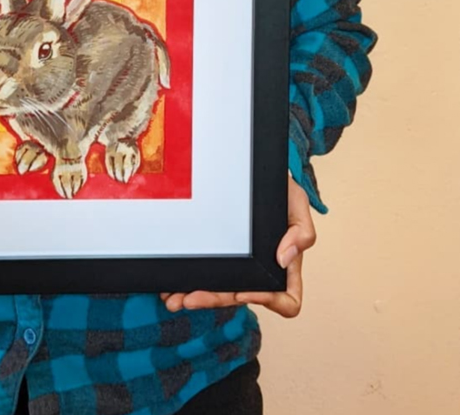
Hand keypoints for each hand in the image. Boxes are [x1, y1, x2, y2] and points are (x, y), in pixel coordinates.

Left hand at [160, 176, 315, 317]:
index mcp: (284, 268)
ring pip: (218, 292)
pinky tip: (170, 285)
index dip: (265, 301)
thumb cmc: (280, 191)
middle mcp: (260, 273)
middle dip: (214, 300)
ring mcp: (238, 266)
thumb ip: (302, 232)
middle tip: (189, 299)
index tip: (242, 292)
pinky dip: (186, 281)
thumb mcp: (297, 203)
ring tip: (173, 299)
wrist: (256, 171)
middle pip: (239, 298)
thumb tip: (284, 259)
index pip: (285, 300)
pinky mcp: (218, 256)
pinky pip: (204, 275)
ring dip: (196, 298)